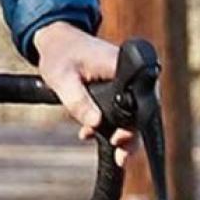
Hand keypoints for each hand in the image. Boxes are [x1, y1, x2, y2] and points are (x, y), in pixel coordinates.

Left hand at [32, 20, 135, 167]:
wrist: (57, 41)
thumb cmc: (60, 54)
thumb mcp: (62, 79)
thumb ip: (78, 102)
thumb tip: (96, 124)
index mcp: (122, 66)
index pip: (140, 101)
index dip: (133, 126)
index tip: (119, 140)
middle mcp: (131, 73)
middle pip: (141, 112)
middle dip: (130, 137)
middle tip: (120, 157)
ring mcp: (127, 82)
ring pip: (134, 116)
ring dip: (121, 136)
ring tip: (112, 153)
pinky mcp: (120, 89)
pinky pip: (123, 112)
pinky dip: (110, 126)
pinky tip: (90, 134)